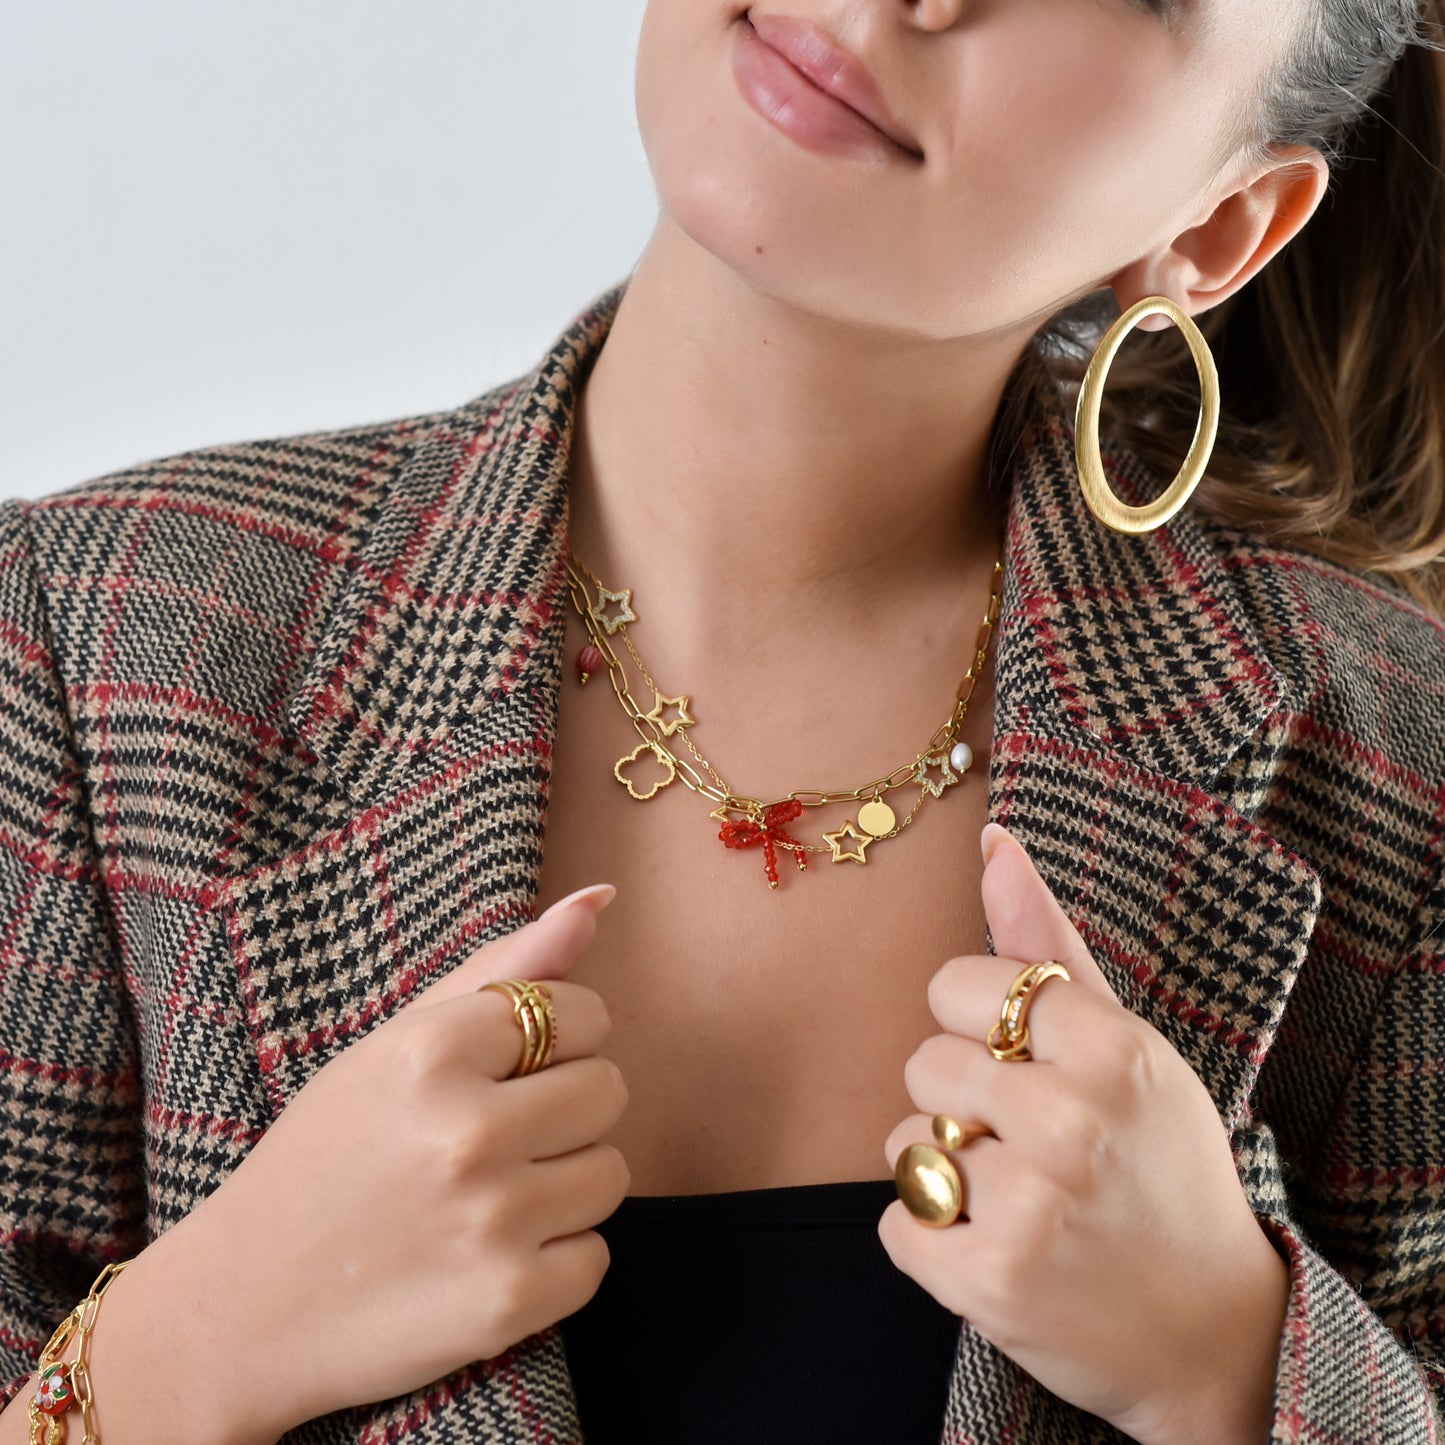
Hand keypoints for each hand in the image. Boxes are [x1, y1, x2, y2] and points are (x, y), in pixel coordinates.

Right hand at [180, 883, 630, 1437]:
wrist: (241, 1307)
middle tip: (493, 1138)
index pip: (584, 1014)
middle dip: (565, 1110)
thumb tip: (601, 896)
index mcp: (431, 1051)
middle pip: (609, 1090)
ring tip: (487, 1198)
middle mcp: (466, 1131)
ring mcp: (490, 1221)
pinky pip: (595, 1257)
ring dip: (563, 1184)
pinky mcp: (508, 1302)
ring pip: (611, 1173)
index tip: (507, 1071)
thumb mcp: (397, 1044)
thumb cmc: (329, 1154)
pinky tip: (485, 1258)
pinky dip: (553, 1261)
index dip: (556, 1042)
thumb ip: (507, 966)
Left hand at [879, 826, 1289, 1443]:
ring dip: (944, 1170)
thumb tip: (993, 839)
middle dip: (961, 1102)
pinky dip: (930, 1236)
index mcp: (1111, 1049)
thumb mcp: (1127, 1046)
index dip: (975, 1024)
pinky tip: (998, 1245)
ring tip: (1021, 1197)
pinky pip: (896, 1220)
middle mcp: (1072, 1121)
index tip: (1018, 1057)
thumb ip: (1051, 942)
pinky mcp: (989, 1280)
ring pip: (904, 1143)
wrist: (1213, 1333)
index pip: (958, 986)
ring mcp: (1031, 1206)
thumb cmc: (1160, 1167)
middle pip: (924, 1064)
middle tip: (1031, 1142)